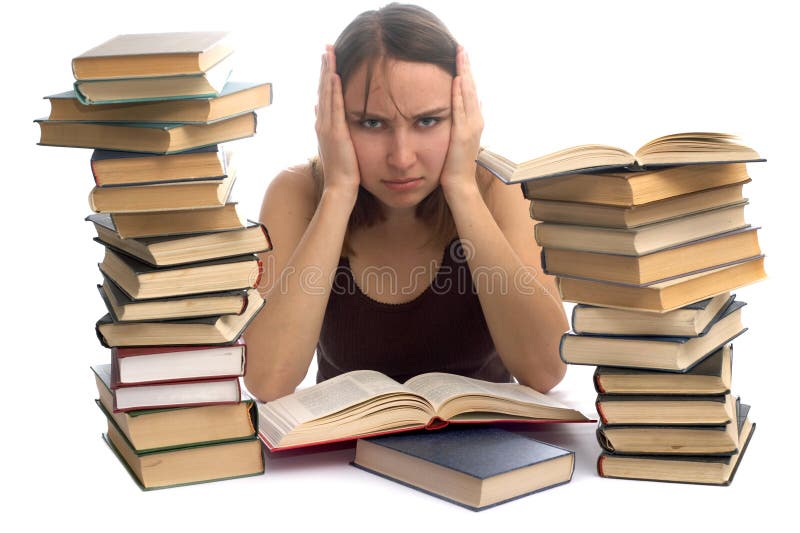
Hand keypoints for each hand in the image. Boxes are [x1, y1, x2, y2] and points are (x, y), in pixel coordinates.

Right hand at [315, 45, 360, 204]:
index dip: (325, 75)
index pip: (324, 94)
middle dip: (325, 67)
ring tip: (329, 53)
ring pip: (327, 93)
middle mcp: (321, 122)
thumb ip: (327, 125)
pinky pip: (335, 107)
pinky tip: (335, 75)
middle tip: (327, 47)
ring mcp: (326, 127)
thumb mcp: (333, 144)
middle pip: (322, 88)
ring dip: (328, 72)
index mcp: (322, 124)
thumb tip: (317, 109)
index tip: (327, 58)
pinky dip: (334, 90)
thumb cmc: (342, 169)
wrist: (339, 186)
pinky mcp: (335, 132)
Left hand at [439, 46, 483, 199]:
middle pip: (471, 87)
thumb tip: (471, 102)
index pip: (470, 91)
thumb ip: (464, 121)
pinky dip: (459, 93)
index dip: (466, 72)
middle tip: (461, 47)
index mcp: (474, 120)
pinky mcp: (463, 134)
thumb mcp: (459, 139)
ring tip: (460, 54)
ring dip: (464, 73)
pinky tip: (456, 79)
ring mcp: (471, 127)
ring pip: (468, 93)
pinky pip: (461, 109)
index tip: (460, 55)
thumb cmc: (454, 165)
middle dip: (466, 66)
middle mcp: (476, 120)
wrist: (459, 185)